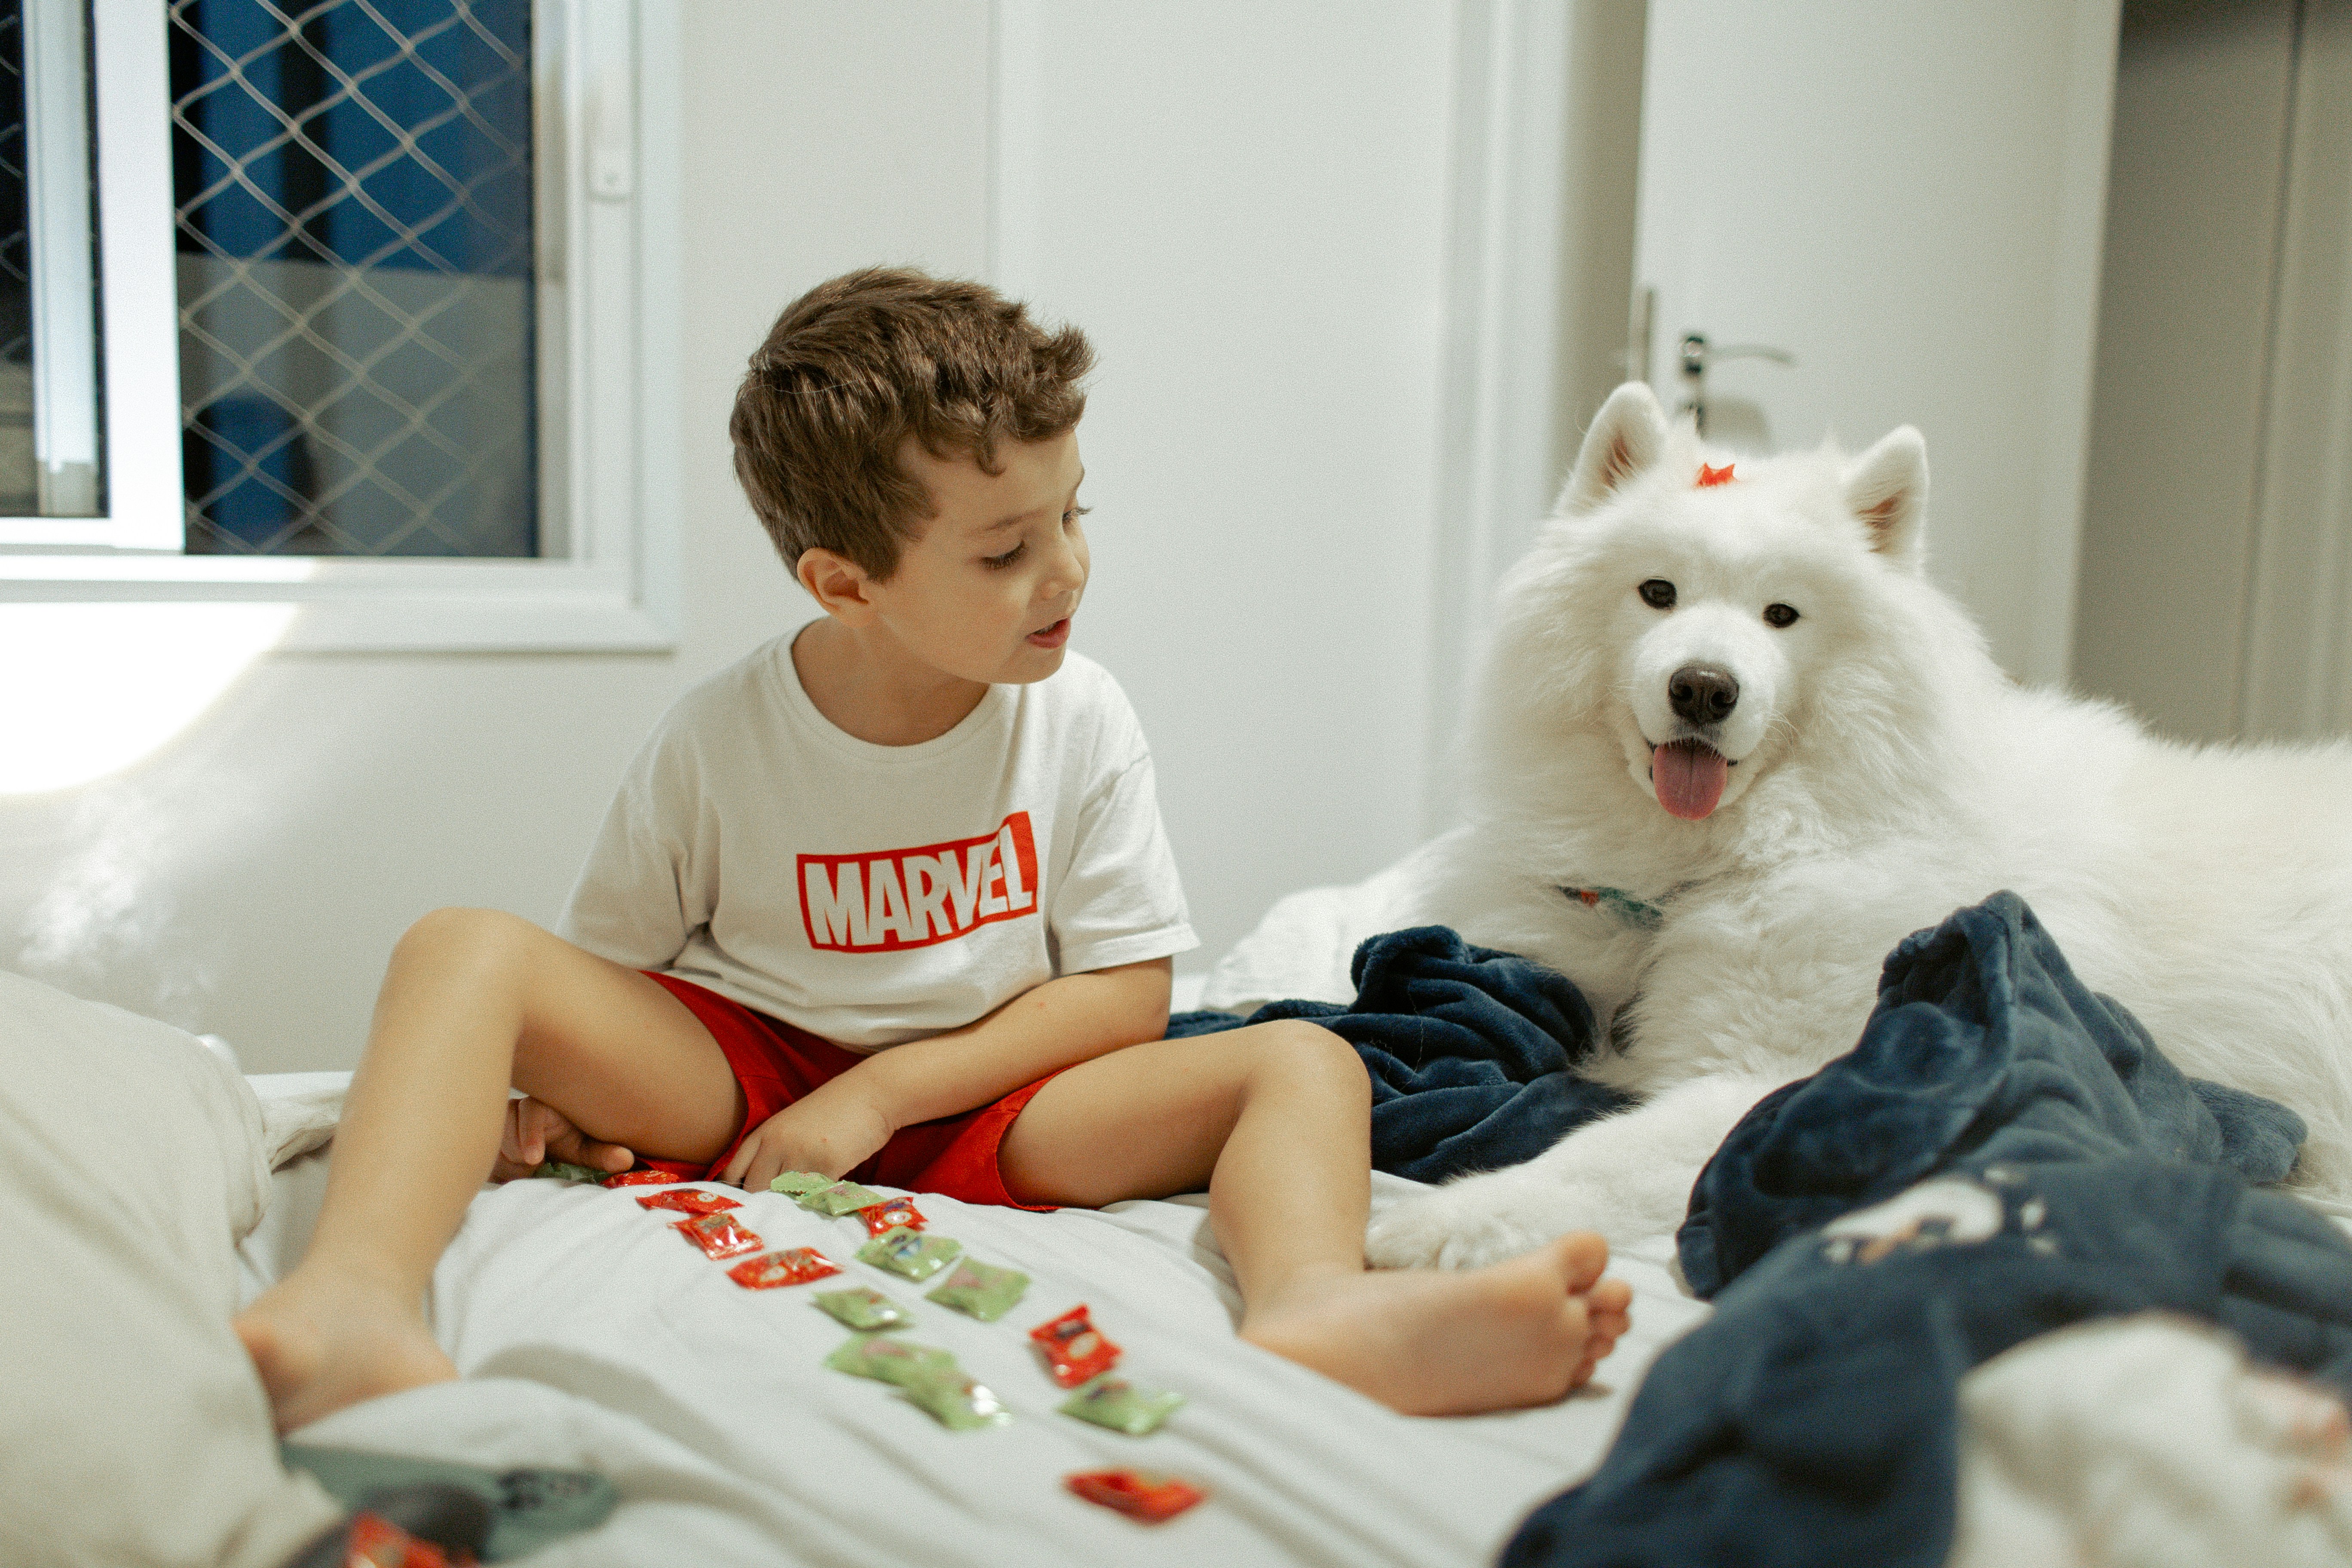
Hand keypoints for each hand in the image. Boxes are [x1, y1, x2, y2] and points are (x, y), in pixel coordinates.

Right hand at [490, 1095, 635, 1181]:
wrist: (537, 1140)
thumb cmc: (566, 1138)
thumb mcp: (585, 1147)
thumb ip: (603, 1153)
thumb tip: (627, 1160)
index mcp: (545, 1103)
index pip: (531, 1112)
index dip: (530, 1135)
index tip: (533, 1160)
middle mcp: (518, 1106)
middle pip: (508, 1135)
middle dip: (515, 1155)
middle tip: (529, 1165)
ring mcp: (497, 1119)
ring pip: (495, 1149)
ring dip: (508, 1164)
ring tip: (525, 1163)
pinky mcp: (485, 1133)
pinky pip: (483, 1156)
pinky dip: (496, 1167)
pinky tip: (507, 1165)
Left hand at [720, 1078, 893, 1192]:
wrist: (871, 1093)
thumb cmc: (835, 1108)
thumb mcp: (794, 1124)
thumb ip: (776, 1149)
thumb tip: (763, 1187)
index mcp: (766, 1132)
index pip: (734, 1171)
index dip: (735, 1192)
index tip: (744, 1205)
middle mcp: (777, 1143)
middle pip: (756, 1189)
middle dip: (766, 1203)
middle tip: (779, 1211)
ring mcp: (801, 1154)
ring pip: (784, 1196)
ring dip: (793, 1204)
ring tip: (804, 1204)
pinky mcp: (827, 1165)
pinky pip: (814, 1195)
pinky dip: (819, 1200)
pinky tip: (826, 1196)